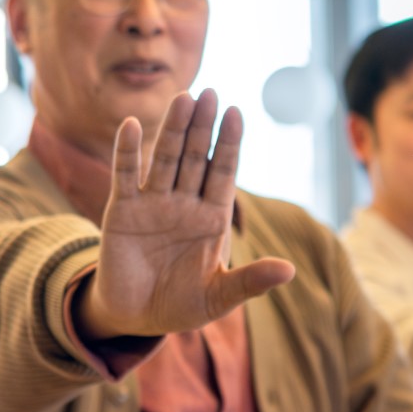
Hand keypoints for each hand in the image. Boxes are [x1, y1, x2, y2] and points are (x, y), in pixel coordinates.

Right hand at [77, 91, 295, 340]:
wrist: (135, 318)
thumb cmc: (181, 306)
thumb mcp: (219, 297)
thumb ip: (250, 281)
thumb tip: (290, 270)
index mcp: (211, 218)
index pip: (224, 173)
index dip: (230, 144)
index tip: (236, 113)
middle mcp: (184, 203)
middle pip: (196, 157)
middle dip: (203, 127)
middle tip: (210, 93)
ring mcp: (153, 203)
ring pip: (165, 159)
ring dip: (173, 129)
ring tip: (183, 97)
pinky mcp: (122, 210)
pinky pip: (126, 175)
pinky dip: (128, 151)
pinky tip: (131, 125)